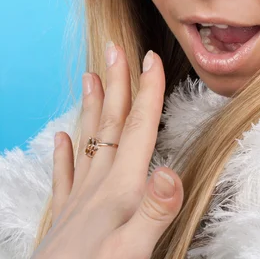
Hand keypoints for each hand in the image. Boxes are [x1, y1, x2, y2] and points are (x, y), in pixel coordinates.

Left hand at [32, 46, 183, 258]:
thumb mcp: (133, 251)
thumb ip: (154, 212)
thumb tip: (170, 170)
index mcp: (121, 188)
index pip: (139, 128)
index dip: (148, 91)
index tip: (151, 58)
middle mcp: (99, 185)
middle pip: (112, 124)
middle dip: (117, 84)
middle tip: (114, 49)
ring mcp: (80, 199)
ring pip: (89, 141)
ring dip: (93, 107)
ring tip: (90, 77)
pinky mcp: (66, 217)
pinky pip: (65, 175)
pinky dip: (65, 152)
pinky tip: (62, 138)